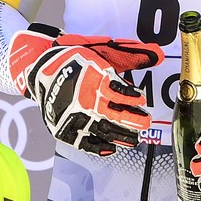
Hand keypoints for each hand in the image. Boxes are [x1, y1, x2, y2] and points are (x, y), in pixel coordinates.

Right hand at [7, 25, 161, 154]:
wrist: (41, 70)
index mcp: (93, 79)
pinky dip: (98, 147)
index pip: (119, 91)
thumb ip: (130, 56)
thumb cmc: (76, 61)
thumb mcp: (102, 52)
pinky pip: (84, 142)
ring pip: (103, 130)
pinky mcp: (64, 128)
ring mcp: (74, 116)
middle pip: (114, 115)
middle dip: (133, 121)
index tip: (142, 100)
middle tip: (145, 123)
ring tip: (134, 140)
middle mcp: (84, 99)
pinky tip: (111, 149)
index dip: (132, 97)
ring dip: (121, 136)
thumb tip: (159, 54)